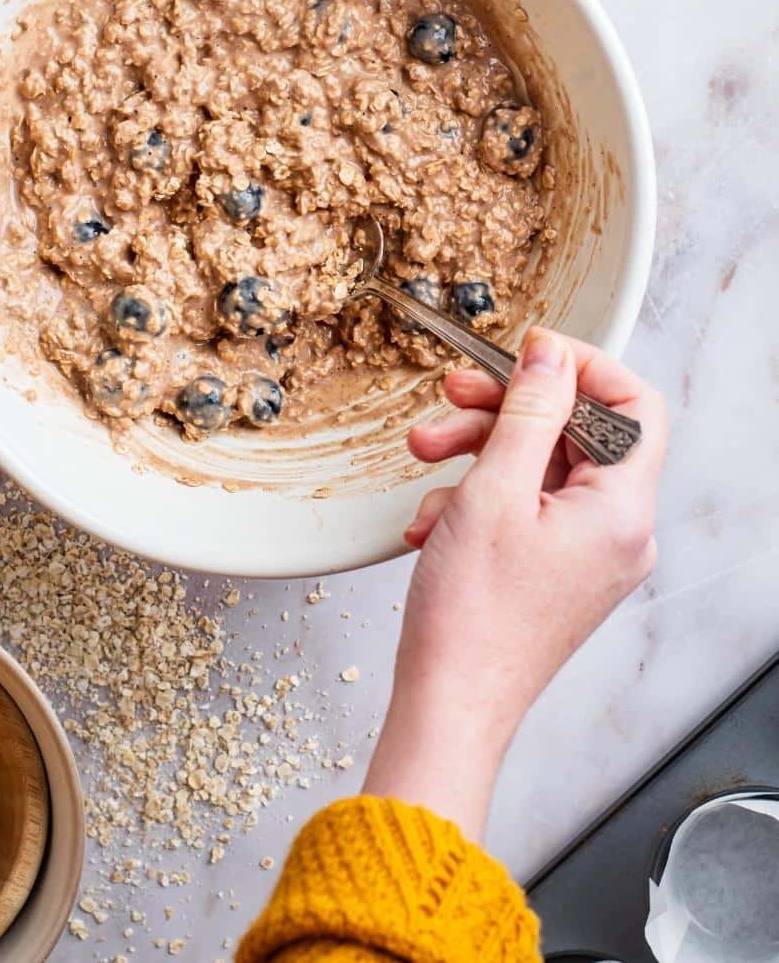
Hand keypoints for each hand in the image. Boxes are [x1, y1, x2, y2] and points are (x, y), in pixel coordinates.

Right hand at [363, 327, 667, 838]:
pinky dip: (475, 497)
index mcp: (622, 510)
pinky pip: (523, 506)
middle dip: (506, 409)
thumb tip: (550, 356)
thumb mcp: (494, 491)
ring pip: (540, 467)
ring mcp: (585, 554)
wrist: (449, 706)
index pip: (633, 406)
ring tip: (424, 454)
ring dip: (478, 451)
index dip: (581, 368)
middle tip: (453, 395)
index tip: (526, 352)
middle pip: (575, 432)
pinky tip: (432, 521)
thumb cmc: (473, 618)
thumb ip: (527, 412)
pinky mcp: (554, 570)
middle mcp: (617, 532)